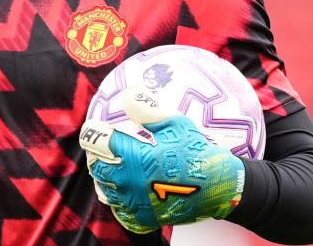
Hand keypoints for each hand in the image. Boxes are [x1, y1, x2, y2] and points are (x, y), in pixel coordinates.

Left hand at [79, 88, 245, 233]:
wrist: (220, 187)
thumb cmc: (197, 151)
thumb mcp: (175, 123)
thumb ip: (146, 108)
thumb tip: (127, 93)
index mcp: (131, 155)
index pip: (94, 140)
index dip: (92, 131)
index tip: (94, 127)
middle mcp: (127, 181)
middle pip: (95, 165)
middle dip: (96, 154)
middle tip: (103, 147)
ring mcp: (134, 203)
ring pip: (105, 189)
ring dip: (105, 176)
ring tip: (114, 166)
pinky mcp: (144, 219)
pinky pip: (120, 211)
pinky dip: (119, 199)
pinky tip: (126, 190)